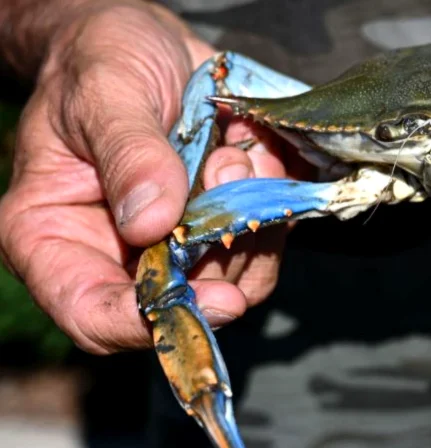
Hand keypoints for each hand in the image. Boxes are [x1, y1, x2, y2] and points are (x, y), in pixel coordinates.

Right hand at [0, 2, 289, 353]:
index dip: (149, 322)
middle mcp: (116, 254)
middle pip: (178, 305)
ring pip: (233, 277)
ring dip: (251, 218)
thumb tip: (151, 223)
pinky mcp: (222, 227)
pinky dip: (274, 204)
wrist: (145, 40)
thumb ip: (128, 154)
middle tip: (228, 174)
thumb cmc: (101, 59)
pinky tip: (254, 152)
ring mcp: (176, 245)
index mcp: (54, 235)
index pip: (91, 313)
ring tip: (231, 149)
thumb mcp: (104, 91)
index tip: (214, 300)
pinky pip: (264, 243)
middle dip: (220, 253)